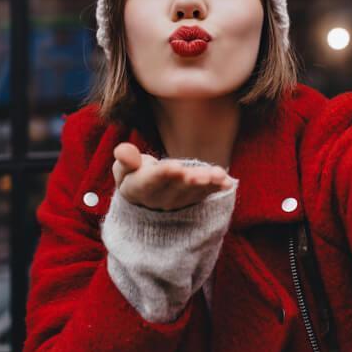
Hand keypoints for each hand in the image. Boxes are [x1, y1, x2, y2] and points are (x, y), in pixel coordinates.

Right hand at [112, 142, 236, 211]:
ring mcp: (179, 202)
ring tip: (218, 175)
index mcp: (139, 189)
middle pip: (176, 188)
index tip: (175, 167)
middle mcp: (160, 199)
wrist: (146, 198)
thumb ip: (125, 160)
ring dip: (207, 184)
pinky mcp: (194, 199)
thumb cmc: (134, 175)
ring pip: (194, 192)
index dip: (163, 175)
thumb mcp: (124, 169)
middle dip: (189, 181)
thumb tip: (123, 149)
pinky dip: (217, 188)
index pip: (151, 182)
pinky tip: (228, 183)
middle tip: (200, 174)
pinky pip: (206, 194)